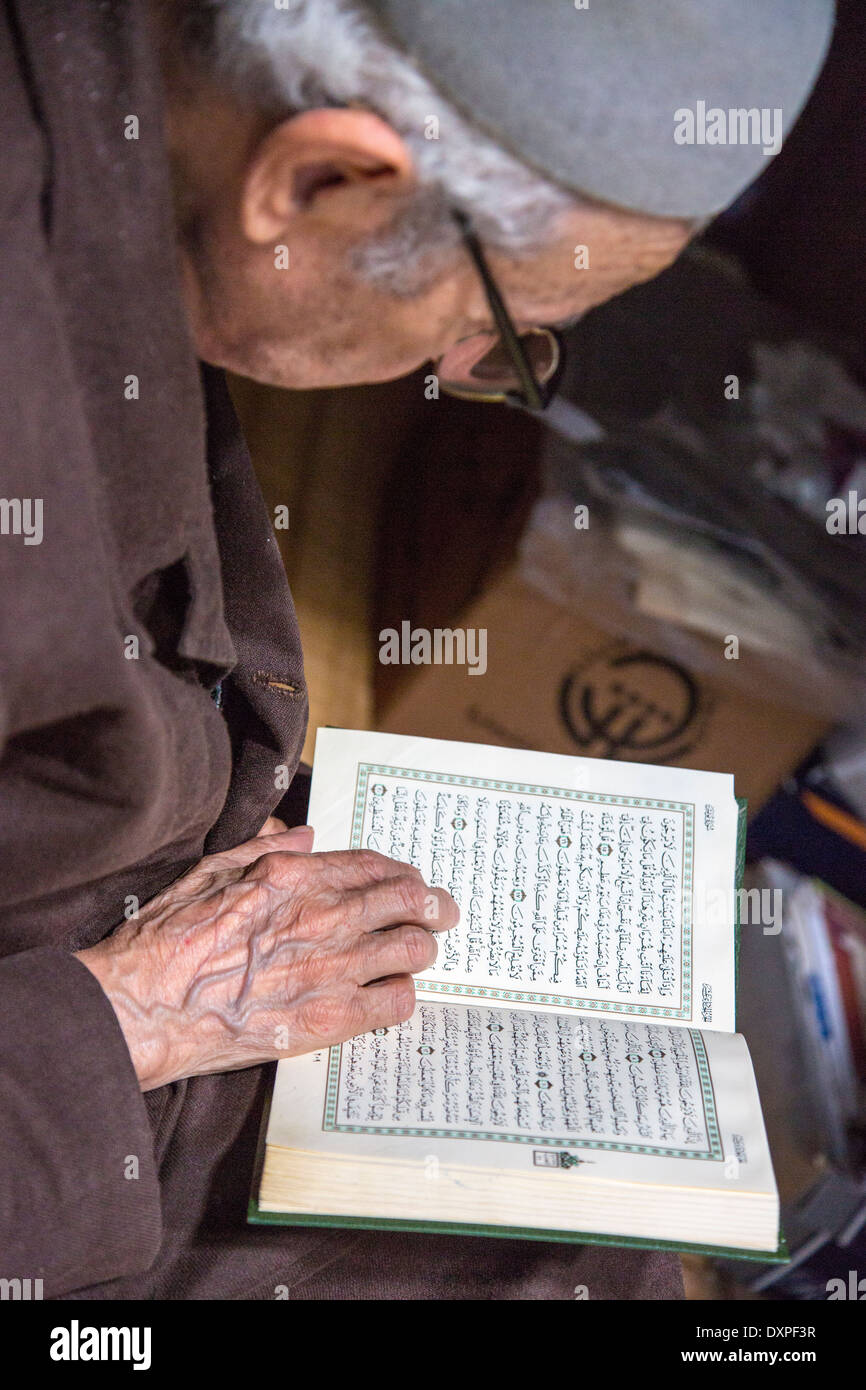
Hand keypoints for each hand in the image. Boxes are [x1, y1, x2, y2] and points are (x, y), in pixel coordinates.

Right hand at [75, 824, 458, 1090]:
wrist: (146, 1006)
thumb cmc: (166, 940)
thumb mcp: (209, 872)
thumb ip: (263, 849)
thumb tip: (307, 836)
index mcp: (295, 876)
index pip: (372, 866)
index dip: (401, 873)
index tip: (412, 881)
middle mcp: (325, 916)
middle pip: (408, 902)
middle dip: (432, 906)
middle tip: (442, 913)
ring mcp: (333, 968)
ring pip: (413, 950)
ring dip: (421, 950)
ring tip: (420, 954)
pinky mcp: (331, 1019)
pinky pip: (397, 1003)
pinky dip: (403, 997)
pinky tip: (393, 997)